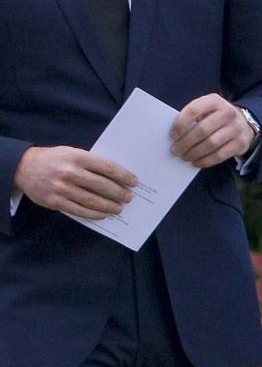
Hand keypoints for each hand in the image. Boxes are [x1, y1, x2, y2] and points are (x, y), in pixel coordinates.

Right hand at [13, 146, 135, 218]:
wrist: (23, 167)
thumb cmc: (53, 159)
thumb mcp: (71, 152)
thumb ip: (90, 162)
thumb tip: (115, 176)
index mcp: (77, 157)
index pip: (106, 167)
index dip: (123, 176)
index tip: (133, 182)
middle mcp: (70, 172)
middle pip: (102, 186)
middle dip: (119, 193)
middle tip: (129, 197)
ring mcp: (62, 188)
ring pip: (92, 201)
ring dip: (109, 206)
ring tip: (119, 208)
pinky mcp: (56, 202)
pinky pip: (80, 211)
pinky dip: (94, 214)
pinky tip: (103, 214)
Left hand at [170, 95, 256, 168]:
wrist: (243, 123)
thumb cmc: (216, 117)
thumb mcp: (207, 109)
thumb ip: (193, 117)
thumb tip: (175, 136)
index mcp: (214, 101)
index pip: (193, 110)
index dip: (181, 124)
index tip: (172, 135)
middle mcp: (227, 112)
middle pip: (202, 130)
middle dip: (186, 142)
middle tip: (175, 151)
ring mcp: (236, 128)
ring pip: (211, 144)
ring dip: (194, 153)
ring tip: (185, 157)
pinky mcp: (240, 143)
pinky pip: (220, 155)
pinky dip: (206, 161)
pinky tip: (196, 162)